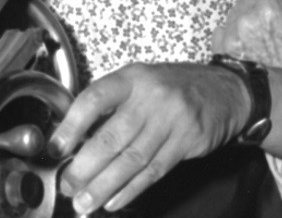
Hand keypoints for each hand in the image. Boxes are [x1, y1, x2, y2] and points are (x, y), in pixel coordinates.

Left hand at [48, 63, 249, 213]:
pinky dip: (131, 189)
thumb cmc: (174, 87)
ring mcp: (171, 120)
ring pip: (131, 160)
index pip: (95, 99)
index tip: (56, 147)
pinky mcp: (187, 142)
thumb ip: (113, 104)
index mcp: (132, 78)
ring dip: (104, 186)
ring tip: (85, 202)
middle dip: (85, 167)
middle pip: (112, 137)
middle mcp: (151, 97)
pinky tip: (114, 200)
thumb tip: (76, 138)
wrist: (225, 90)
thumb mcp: (141, 81)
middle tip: (68, 185)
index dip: (72, 125)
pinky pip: (154, 171)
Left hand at [212, 0, 281, 63]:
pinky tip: (249, 47)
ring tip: (263, 37)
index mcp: (270, 11)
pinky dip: (234, 32)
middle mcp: (245, 19)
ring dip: (247, 14)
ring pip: (235, 8)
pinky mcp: (220, 48)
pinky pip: (224, 27)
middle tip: (274, 17)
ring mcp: (230, 34)